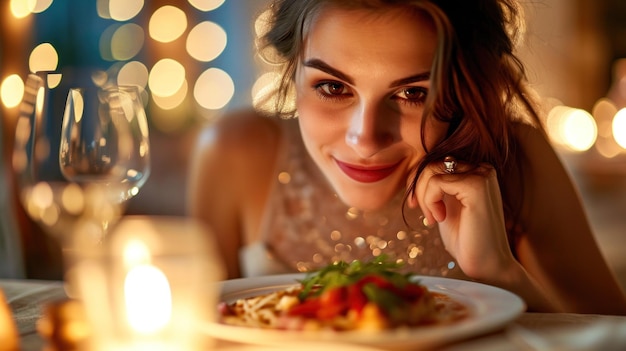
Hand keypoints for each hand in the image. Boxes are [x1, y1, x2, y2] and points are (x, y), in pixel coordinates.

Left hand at [408, 160, 517, 280]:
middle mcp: (482, 169)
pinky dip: (430, 201)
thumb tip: (413, 171)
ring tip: (434, 219)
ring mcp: (481, 175)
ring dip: (424, 198)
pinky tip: (441, 218)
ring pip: (431, 171)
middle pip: (431, 164)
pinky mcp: (476, 186)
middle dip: (418, 190)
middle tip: (426, 216)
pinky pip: (436, 182)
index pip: (436, 163)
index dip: (418, 183)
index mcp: (476, 172)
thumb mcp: (445, 206)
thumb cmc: (465, 238)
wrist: (486, 264)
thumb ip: (436, 187)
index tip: (414, 205)